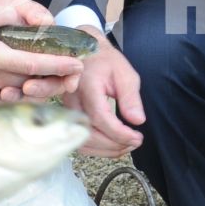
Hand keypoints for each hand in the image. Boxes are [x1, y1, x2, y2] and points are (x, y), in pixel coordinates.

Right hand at [0, 0, 81, 96]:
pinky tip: (28, 83)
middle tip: (75, 74)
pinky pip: (0, 93)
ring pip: (16, 91)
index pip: (33, 65)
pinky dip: (17, 90)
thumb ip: (8, 15)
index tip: (78, 65)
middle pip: (29, 84)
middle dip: (55, 80)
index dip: (58, 66)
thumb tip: (31, 20)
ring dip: (38, 87)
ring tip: (57, 79)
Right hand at [66, 28, 143, 157]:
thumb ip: (130, 97)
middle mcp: (73, 101)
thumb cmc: (105, 62)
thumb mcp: (124, 74)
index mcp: (87, 86)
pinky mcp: (68, 119)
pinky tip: (114, 144)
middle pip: (89, 134)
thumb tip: (137, 121)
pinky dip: (98, 149)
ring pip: (82, 142)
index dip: (119, 133)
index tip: (137, 137)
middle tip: (136, 142)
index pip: (100, 117)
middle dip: (115, 145)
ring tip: (127, 145)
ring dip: (107, 150)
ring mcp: (67, 111)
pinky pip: (80, 141)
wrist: (84, 55)